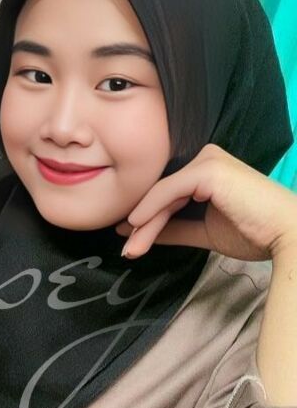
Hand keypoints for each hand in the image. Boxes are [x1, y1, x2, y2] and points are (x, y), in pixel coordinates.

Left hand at [116, 144, 296, 261]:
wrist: (288, 236)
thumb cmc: (255, 232)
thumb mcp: (203, 231)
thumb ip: (174, 228)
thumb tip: (138, 230)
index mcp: (206, 169)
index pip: (167, 193)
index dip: (147, 217)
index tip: (127, 237)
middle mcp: (205, 157)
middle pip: (162, 193)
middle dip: (142, 224)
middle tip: (126, 249)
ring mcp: (207, 160)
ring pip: (162, 194)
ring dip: (144, 224)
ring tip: (131, 248)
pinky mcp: (208, 169)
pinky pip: (168, 191)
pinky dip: (150, 208)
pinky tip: (136, 223)